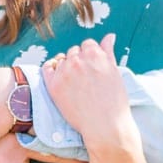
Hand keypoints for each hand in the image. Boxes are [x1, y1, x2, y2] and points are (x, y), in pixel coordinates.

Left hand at [41, 33, 135, 150]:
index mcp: (95, 54)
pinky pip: (47, 68)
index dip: (90, 56)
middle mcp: (78, 60)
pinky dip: (51, 69)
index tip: (92, 67)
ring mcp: (65, 72)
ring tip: (75, 84)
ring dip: (66, 67)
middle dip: (79, 61)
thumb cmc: (114, 102)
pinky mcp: (54, 85)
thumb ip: (108, 51)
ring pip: (61, 60)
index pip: (88, 44)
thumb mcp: (115, 72)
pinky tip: (58, 77)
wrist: (105, 126)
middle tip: (85, 78)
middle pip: (74, 52)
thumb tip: (109, 36)